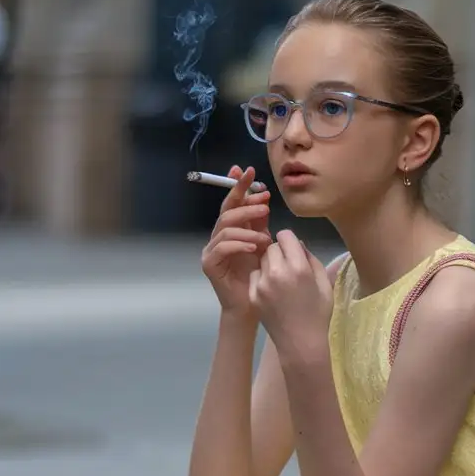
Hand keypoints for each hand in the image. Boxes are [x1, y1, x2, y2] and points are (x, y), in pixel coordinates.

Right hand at [201, 166, 271, 316]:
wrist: (250, 304)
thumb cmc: (256, 276)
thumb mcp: (262, 244)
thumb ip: (260, 223)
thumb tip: (263, 196)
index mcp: (229, 229)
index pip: (232, 202)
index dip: (237, 185)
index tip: (248, 171)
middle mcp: (217, 236)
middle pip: (226, 211)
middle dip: (244, 202)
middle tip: (265, 202)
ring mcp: (211, 249)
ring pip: (225, 228)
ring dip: (247, 227)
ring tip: (265, 234)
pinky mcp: (209, 263)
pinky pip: (222, 247)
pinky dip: (239, 244)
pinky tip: (254, 246)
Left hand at [249, 229, 333, 360]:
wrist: (301, 343)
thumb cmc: (318, 313)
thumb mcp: (324, 283)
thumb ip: (311, 258)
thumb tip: (298, 243)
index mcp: (298, 268)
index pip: (285, 235)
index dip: (290, 241)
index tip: (293, 250)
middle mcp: (278, 272)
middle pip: (271, 246)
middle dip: (279, 252)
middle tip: (287, 265)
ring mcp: (262, 284)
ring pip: (261, 260)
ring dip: (269, 263)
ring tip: (280, 279)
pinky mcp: (253, 295)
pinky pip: (254, 275)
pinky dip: (261, 277)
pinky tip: (271, 290)